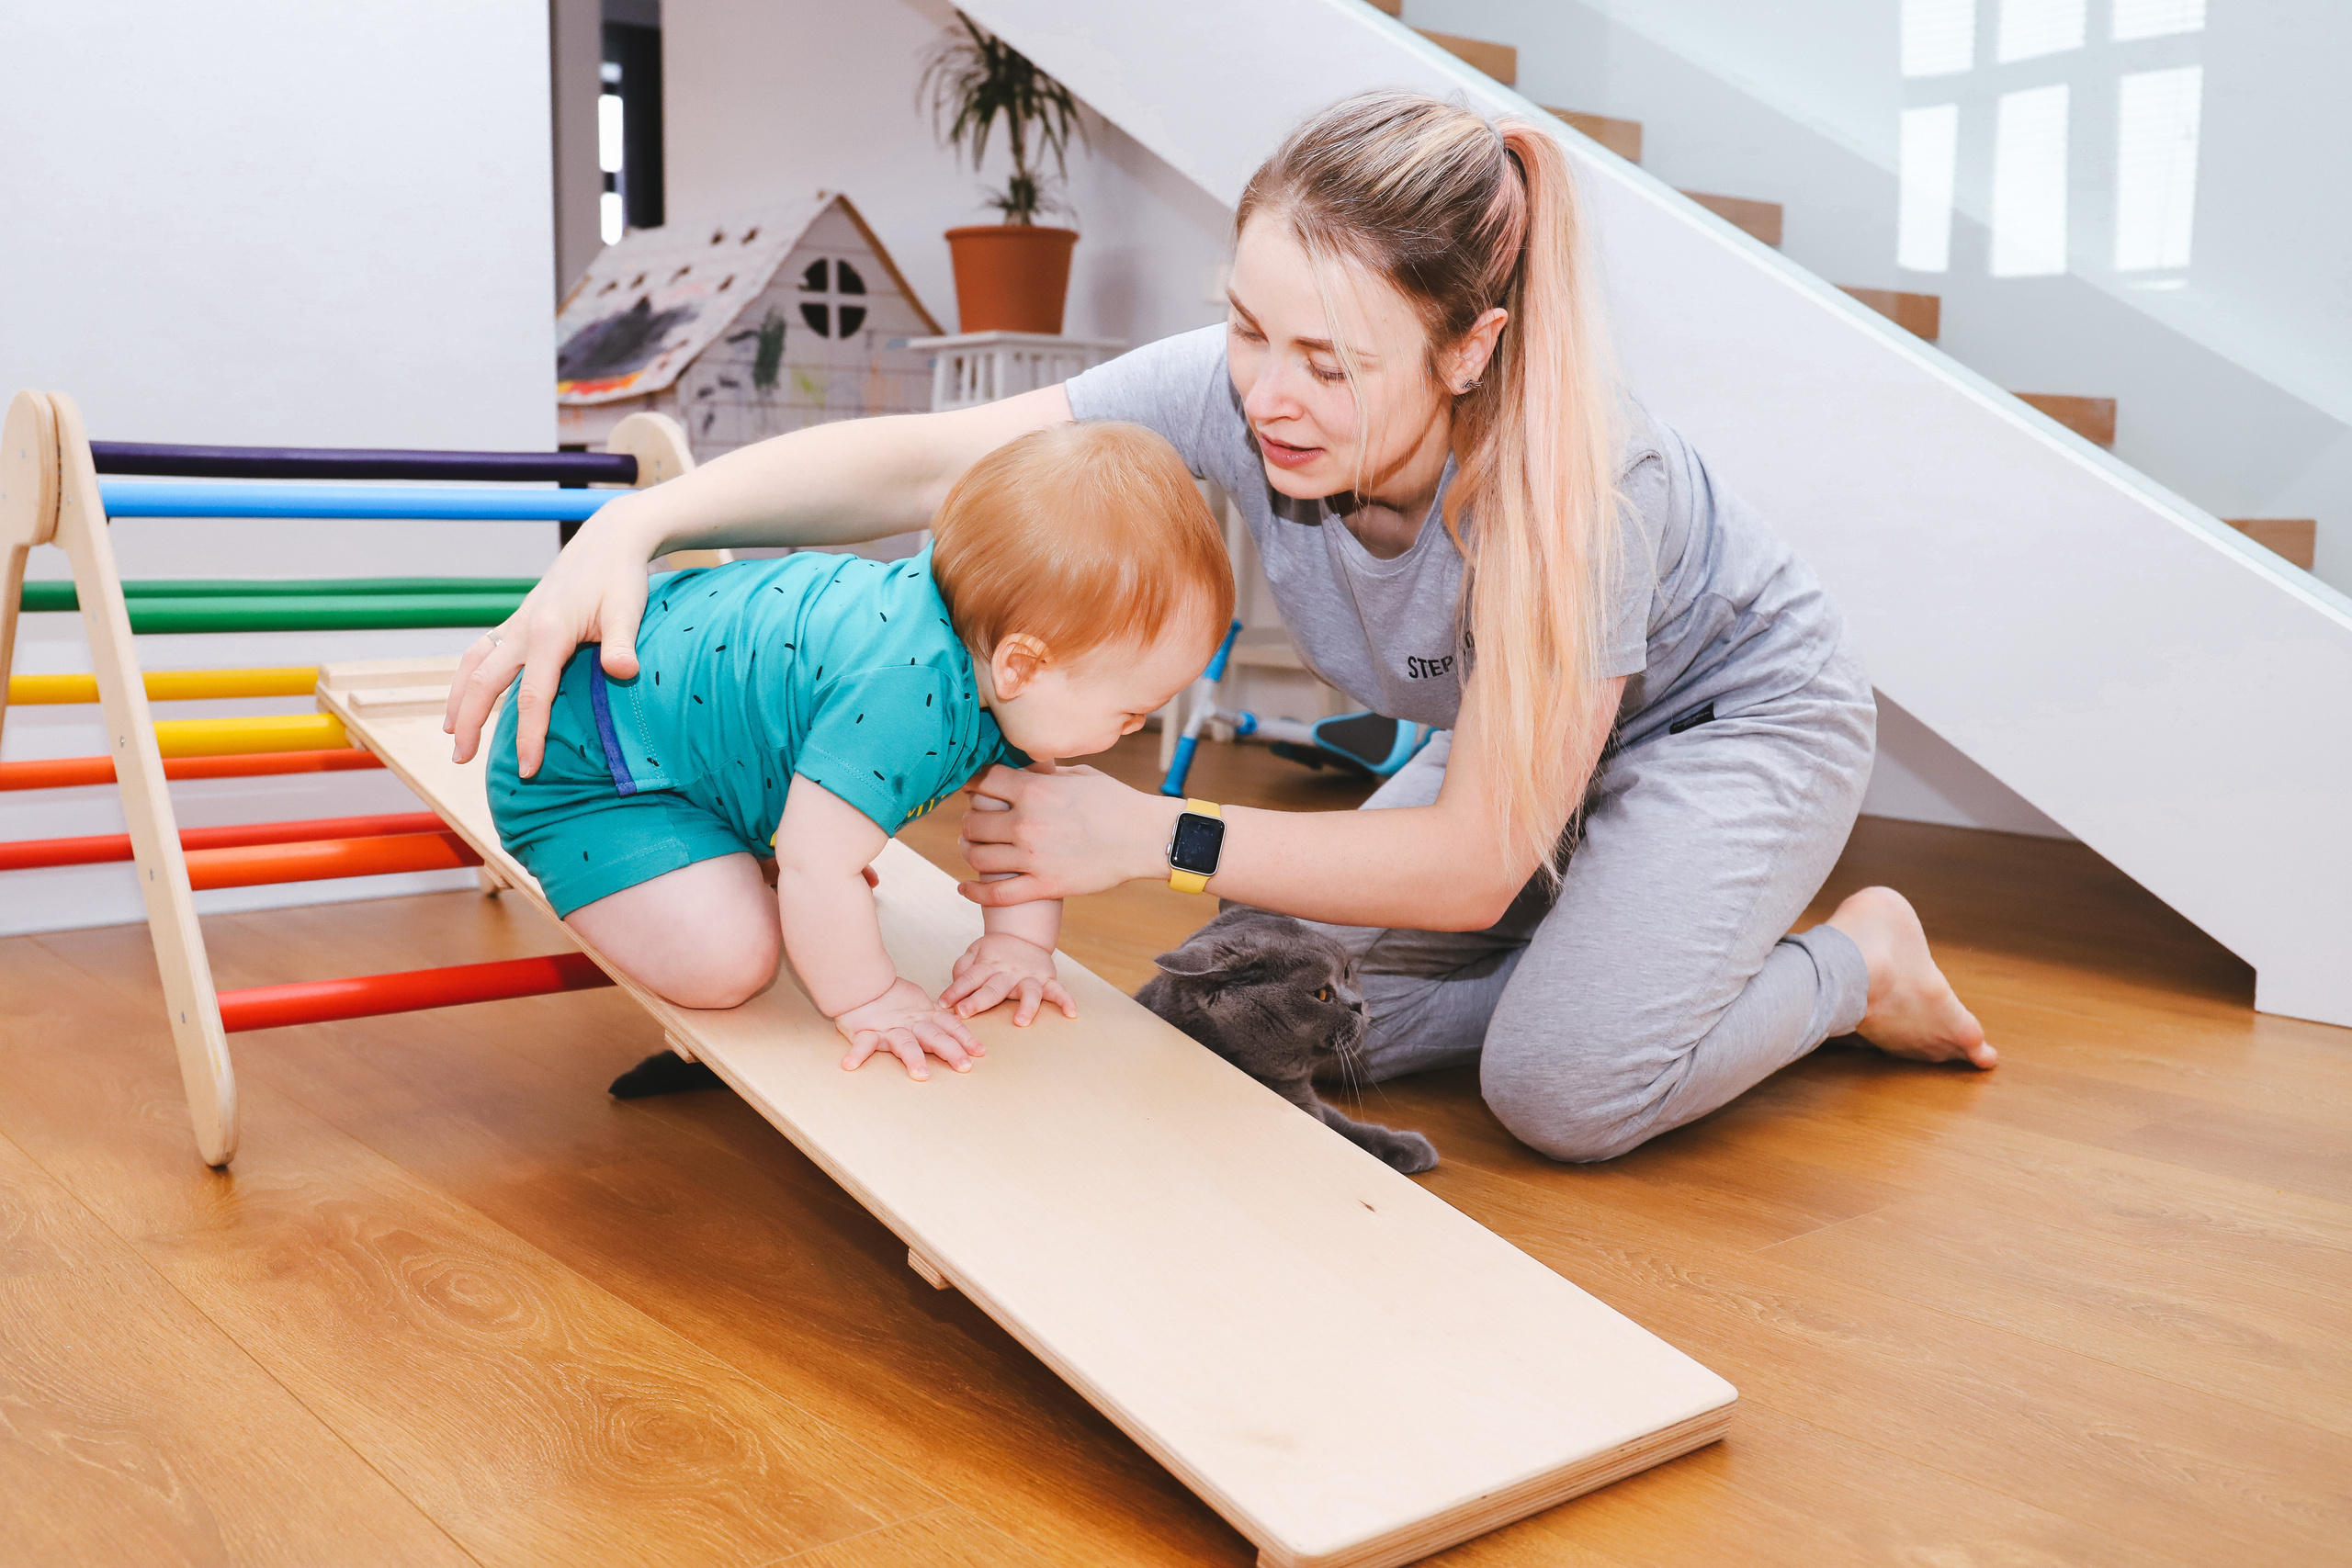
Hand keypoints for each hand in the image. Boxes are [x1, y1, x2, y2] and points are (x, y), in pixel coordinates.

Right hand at [442, 490, 664, 773]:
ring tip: (451, 736)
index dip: (529, 735)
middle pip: (485, 682)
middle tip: (462, 761)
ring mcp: (516, 624)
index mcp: (549, 632)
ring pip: (472, 665)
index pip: (533, 695)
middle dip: (471, 723)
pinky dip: (466, 677)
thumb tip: (623, 672)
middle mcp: (523, 628)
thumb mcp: (629, 609)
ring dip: (458, 700)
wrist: (608, 541)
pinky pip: (481, 652)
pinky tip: (466, 697)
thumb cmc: (621, 577)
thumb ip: (622, 643)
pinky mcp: (518, 621)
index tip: (528, 769)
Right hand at [834, 977, 984, 1079]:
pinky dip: (856, 1053)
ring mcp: (889, 1028)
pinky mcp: (866, 1032)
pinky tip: (850, 1065)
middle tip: (965, 1066)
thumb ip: (935, 1018)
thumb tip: (956, 1030)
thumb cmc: (890, 997)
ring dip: (913, 1058)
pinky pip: (862, 1043)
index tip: (980, 1052)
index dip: (965, 1038)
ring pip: (905, 1043)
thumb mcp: (919, 1005)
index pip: (950, 1026)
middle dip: (951, 1050)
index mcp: (925, 1016)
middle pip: (934, 1037)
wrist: (861, 980)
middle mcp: (911, 1023)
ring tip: (921, 1075)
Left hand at [941, 933, 1076, 1024]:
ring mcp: (1028, 976)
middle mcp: (1008, 972)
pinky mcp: (1047, 979)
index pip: (969, 978)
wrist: (1023, 934)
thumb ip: (963, 967)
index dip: (956, 991)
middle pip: (993, 988)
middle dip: (979, 1000)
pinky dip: (1065, 1000)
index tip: (945, 1004)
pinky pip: (1058, 990)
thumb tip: (954, 987)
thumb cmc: (995, 950)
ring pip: (1028, 992)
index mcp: (987, 965)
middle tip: (965, 1012)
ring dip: (1025, 1006)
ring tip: (1020, 1021)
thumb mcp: (974, 952)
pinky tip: (1071, 1012)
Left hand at [956, 764, 1180, 905]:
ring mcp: (1033, 856)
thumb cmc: (1116, 802)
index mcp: (1034, 789)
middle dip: (970, 821)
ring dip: (970, 852)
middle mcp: (1026, 821)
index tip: (972, 790)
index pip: (981, 781)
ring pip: (977, 856)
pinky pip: (995, 893)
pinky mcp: (1043, 885)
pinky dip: (974, 891)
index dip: (972, 784)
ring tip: (974, 850)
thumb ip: (1045, 772)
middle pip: (972, 821)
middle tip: (976, 824)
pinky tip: (965, 887)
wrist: (1144, 838)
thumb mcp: (1079, 775)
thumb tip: (1023, 767)